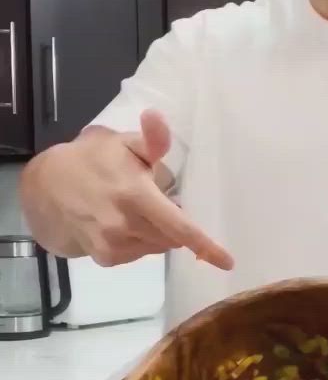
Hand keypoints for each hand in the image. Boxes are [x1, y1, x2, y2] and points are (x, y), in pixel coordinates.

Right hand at [45, 110, 233, 269]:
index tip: (228, 262)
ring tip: (137, 209)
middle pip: (172, 238)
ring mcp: (113, 244)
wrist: (47, 189)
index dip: (205, 245)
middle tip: (160, 202)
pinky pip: (139, 254)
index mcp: (135, 194)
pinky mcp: (105, 258)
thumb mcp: (122, 143)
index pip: (178, 226)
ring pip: (157, 247)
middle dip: (176, 224)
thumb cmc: (93, 161)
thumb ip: (150, 139)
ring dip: (158, 233)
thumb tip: (157, 117)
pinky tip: (124, 223)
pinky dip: (141, 242)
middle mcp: (125, 224)